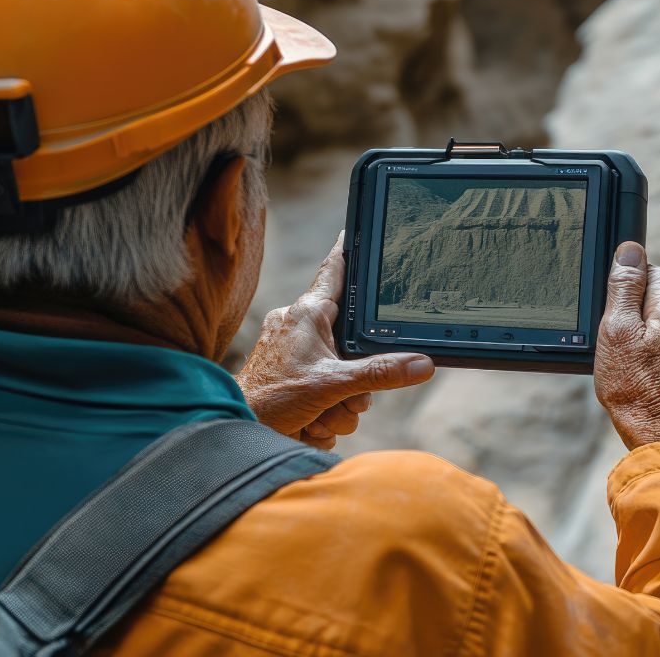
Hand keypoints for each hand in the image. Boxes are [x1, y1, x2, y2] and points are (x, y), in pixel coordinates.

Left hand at [236, 232, 434, 448]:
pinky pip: (326, 394)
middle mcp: (300, 327)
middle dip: (355, 384)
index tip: (353, 229)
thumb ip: (379, 374)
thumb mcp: (333, 385)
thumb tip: (421, 364)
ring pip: (342, 375)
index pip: (335, 272)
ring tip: (319, 416)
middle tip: (346, 399)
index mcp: (307, 314)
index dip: (348, 251)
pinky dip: (323, 415)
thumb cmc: (271, 399)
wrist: (238, 429)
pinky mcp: (291, 378)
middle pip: (352, 343)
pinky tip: (309, 423)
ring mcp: (294, 353)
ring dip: (338, 407)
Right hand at [594, 242, 659, 448]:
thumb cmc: (633, 388)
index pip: (654, 272)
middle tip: (620, 341)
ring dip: (651, 336)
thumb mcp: (616, 331)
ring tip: (632, 364)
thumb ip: (625, 288)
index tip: (617, 308)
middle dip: (640, 313)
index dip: (631, 286)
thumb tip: (631, 250)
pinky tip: (646, 376)